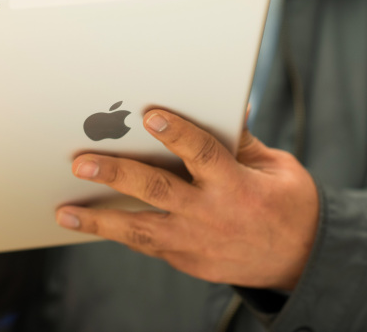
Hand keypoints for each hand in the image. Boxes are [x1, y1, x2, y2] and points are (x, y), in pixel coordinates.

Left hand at [56, 110, 318, 290]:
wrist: (301, 260)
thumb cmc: (289, 205)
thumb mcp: (276, 167)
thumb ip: (243, 141)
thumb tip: (228, 106)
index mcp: (238, 185)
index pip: (204, 153)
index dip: (178, 133)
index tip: (150, 116)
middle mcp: (212, 215)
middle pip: (158, 190)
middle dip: (118, 174)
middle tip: (81, 162)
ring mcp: (196, 242)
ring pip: (141, 228)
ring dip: (100, 218)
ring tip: (66, 211)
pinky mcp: (188, 261)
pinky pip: (148, 244)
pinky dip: (120, 232)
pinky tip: (92, 222)